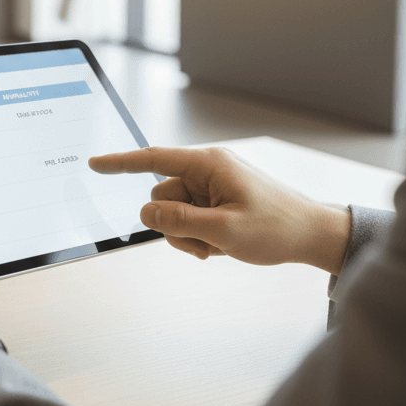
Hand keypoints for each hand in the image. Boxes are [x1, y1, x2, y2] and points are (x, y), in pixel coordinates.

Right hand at [89, 146, 350, 274]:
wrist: (311, 235)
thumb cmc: (276, 228)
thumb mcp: (223, 231)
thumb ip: (178, 221)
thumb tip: (145, 212)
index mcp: (209, 164)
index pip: (154, 160)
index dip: (121, 163)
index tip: (94, 163)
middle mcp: (207, 170)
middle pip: (162, 196)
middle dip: (174, 225)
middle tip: (206, 243)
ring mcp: (213, 186)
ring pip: (174, 214)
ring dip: (189, 236)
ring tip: (220, 245)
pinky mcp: (217, 201)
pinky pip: (190, 221)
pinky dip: (201, 238)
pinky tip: (225, 245)